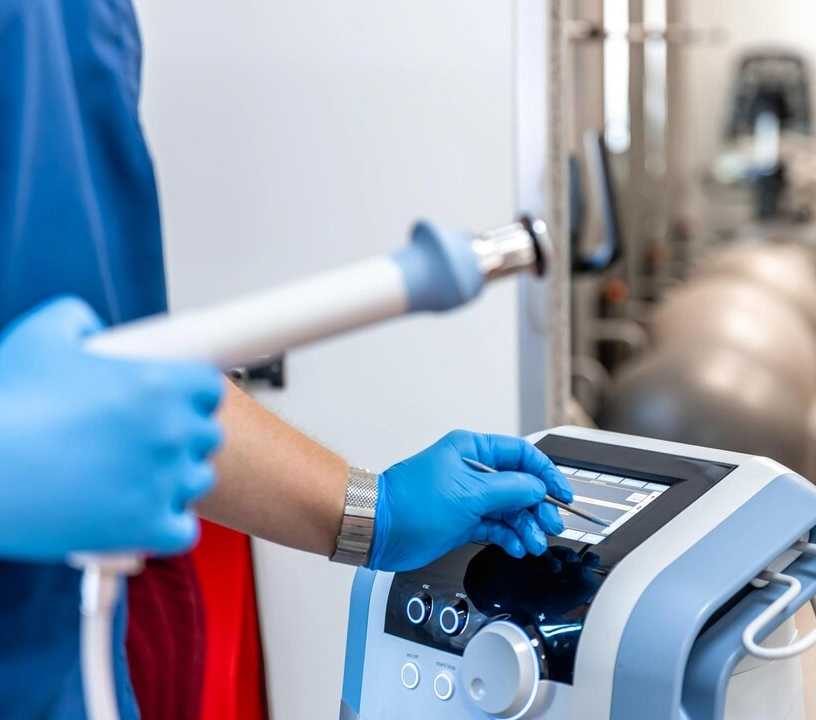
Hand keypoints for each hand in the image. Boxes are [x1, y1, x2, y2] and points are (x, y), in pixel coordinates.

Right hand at [0, 297, 223, 560]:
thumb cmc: (6, 404)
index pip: (210, 389)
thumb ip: (75, 319)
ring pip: (198, 480)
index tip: (174, 402)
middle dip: (183, 436)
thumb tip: (90, 325)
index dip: (193, 395)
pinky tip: (144, 516)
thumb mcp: (39, 337)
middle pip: (208, 435)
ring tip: (139, 477)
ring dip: (177, 479)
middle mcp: (172, 432)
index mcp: (160, 384)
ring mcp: (164, 482)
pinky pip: (184, 530)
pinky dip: (168, 525)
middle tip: (148, 440)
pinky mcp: (146, 529)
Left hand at [367, 430, 573, 570]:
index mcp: (472, 450)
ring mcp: (468, 496)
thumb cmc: (411, 503)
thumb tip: (537, 488)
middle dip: (538, 505)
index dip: (545, 473)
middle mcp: (472, 471)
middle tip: (551, 524)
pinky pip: (495, 525)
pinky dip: (508, 535)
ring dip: (525, 525)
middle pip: (519, 484)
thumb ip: (509, 490)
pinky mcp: (462, 520)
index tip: (561, 493)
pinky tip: (517, 545)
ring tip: (534, 541)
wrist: (379, 529)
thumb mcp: (469, 493)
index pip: (521, 455)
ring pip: (509, 508)